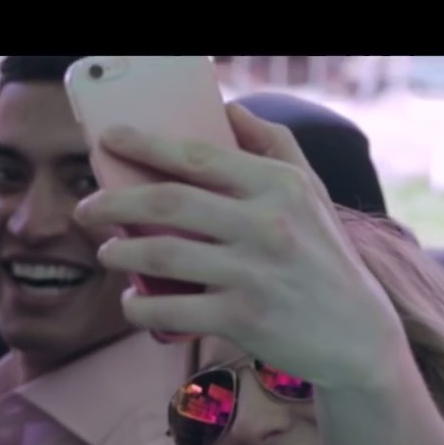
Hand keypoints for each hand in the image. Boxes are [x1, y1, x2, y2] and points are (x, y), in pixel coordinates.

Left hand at [77, 105, 403, 389]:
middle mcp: (265, 225)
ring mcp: (252, 273)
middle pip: (167, 204)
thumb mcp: (311, 192)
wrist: (358, 335)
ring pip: (160, 256)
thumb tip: (229, 109)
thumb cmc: (324, 258)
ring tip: (106, 253)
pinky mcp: (242, 318)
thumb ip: (273, 144)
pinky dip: (139, 307)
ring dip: (119, 254)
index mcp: (278, 186)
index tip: (109, 138)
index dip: (146, 144)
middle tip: (86, 209)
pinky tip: (131, 301)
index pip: (198, 157)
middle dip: (113, 203)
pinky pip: (170, 309)